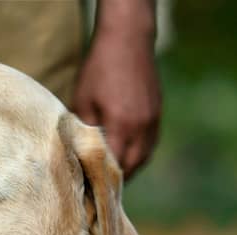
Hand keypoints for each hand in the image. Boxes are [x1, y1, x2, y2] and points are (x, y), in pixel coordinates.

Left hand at [74, 28, 160, 179]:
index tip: (91, 192)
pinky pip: (150, 144)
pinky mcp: (157, 114)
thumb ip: (83, 131)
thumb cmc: (99, 69)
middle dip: (117, 180)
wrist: (128, 39)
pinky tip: (125, 154)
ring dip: (129, 168)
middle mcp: (142, 128)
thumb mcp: (82, 101)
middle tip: (100, 189)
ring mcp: (153, 121)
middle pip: (132, 167)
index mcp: (122, 126)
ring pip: (144, 157)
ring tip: (112, 176)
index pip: (114, 167)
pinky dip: (138, 154)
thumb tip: (78, 155)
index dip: (102, 182)